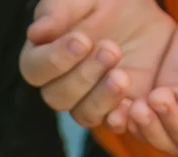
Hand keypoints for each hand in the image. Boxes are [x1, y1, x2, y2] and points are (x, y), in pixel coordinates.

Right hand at [19, 0, 175, 128]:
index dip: (55, 60)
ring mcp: (87, 101)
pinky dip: (119, 118)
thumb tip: (36, 34)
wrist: (143, 14)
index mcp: (44, 56)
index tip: (82, 40)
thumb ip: (57, 10)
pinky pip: (111, 124)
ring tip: (122, 75)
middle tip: (111, 49)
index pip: (35, 69)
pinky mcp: (115, 110)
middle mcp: (60, 84)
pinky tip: (131, 104)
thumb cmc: (104, 2)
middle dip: (84, 76)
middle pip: (57, 97)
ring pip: (83, 114)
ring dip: (102, 98)